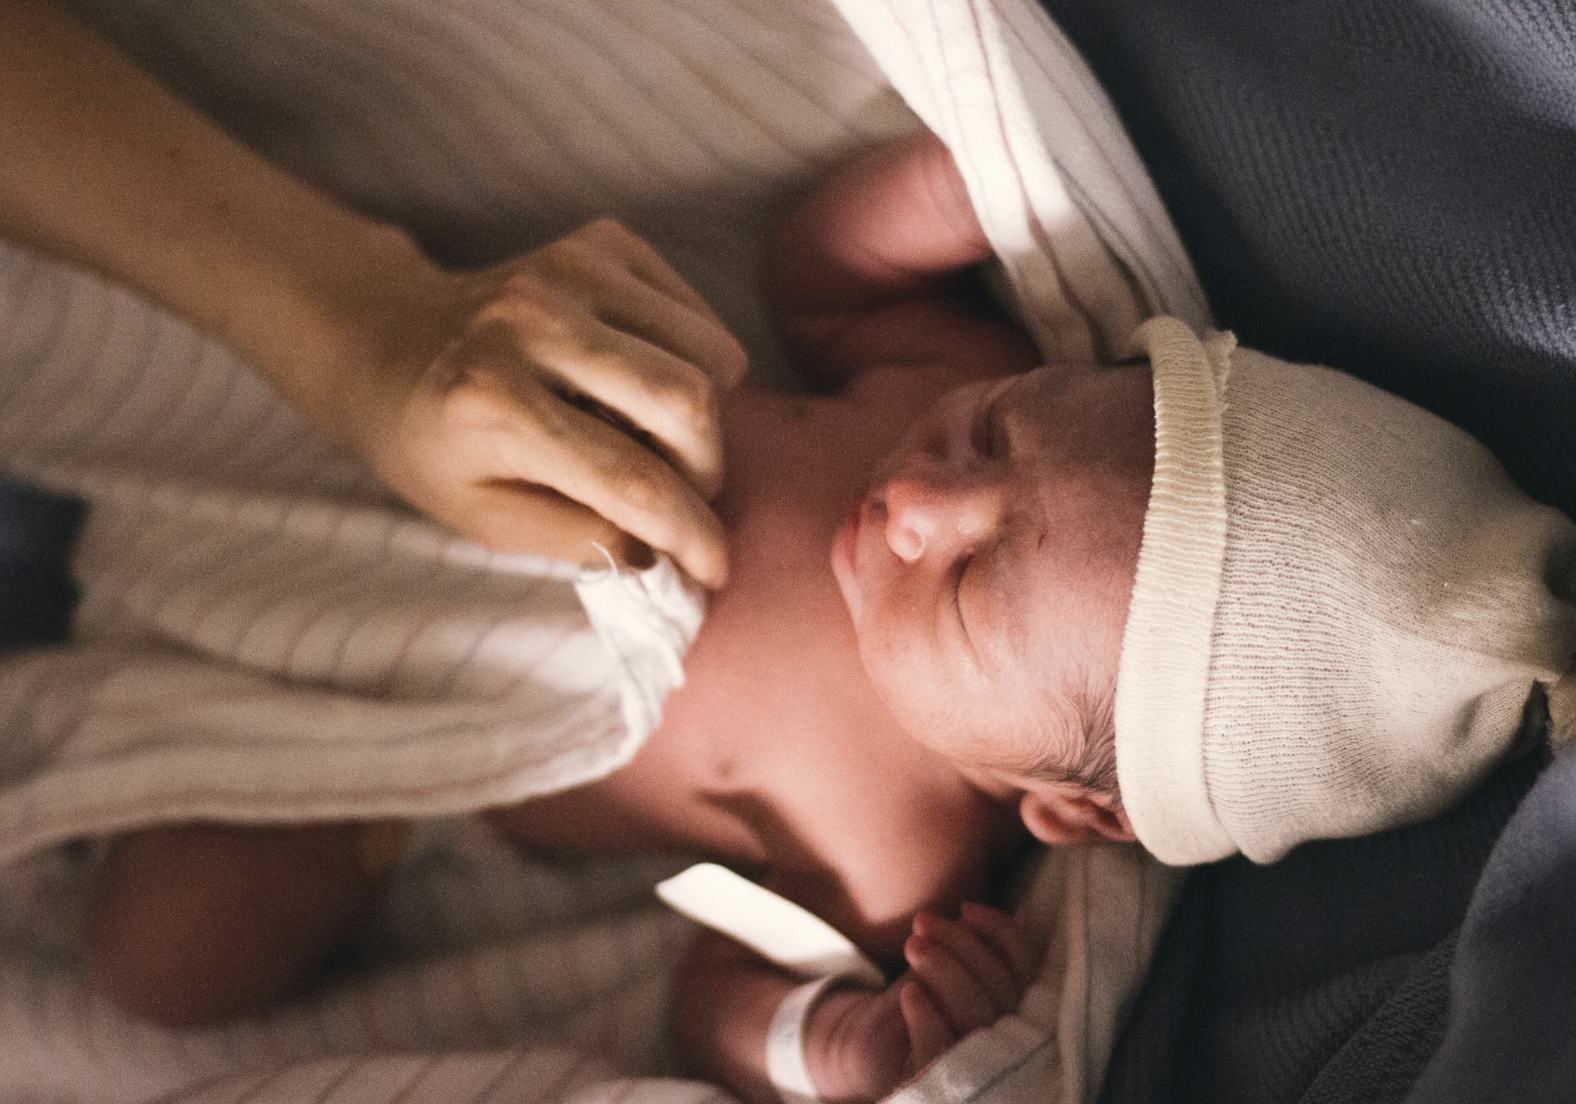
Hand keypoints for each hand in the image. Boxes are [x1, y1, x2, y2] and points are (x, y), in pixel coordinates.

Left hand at [349, 219, 746, 585]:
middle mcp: (533, 322)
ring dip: (702, 418)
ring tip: (656, 441)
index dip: (691, 533)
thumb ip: (579, 540)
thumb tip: (667, 555)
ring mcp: (571, 269)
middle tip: (682, 497)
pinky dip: (696, 363)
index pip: (633, 480)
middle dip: (706, 470)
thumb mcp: (485, 519)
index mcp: (495, 404)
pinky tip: (646, 386)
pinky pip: (697, 316)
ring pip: (709, 354)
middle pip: (687, 403)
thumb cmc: (433, 444)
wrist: (385, 339)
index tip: (717, 568)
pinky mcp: (601, 242)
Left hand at [804, 904, 1035, 1100]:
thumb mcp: (939, 966)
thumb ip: (962, 950)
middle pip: (1001, 990)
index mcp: (1012, 1010)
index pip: (1026, 970)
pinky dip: (927, 1015)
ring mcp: (973, 1068)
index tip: (966, 907)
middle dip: (961, 944)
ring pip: (977, 1015)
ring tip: (912, 944)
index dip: (1003, 934)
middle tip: (922, 921)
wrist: (867, 1044)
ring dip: (944, 970)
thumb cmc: (913, 1001)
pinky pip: (940, 1048)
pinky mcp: (933, 1082)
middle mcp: (1004, 1044)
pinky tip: (908, 994)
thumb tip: (970, 920)